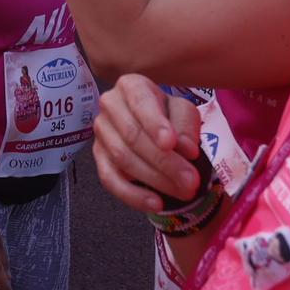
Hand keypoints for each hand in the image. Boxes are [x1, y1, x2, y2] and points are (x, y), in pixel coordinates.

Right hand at [92, 75, 203, 212]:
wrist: (154, 130)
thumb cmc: (169, 116)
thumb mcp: (184, 112)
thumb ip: (186, 125)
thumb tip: (185, 148)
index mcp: (130, 86)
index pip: (140, 102)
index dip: (155, 124)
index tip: (171, 144)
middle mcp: (110, 105)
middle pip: (133, 136)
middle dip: (164, 161)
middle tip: (191, 181)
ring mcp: (101, 133)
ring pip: (123, 159)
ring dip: (155, 179)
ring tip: (183, 192)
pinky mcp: (98, 159)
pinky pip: (110, 180)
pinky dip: (133, 195)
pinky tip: (156, 203)